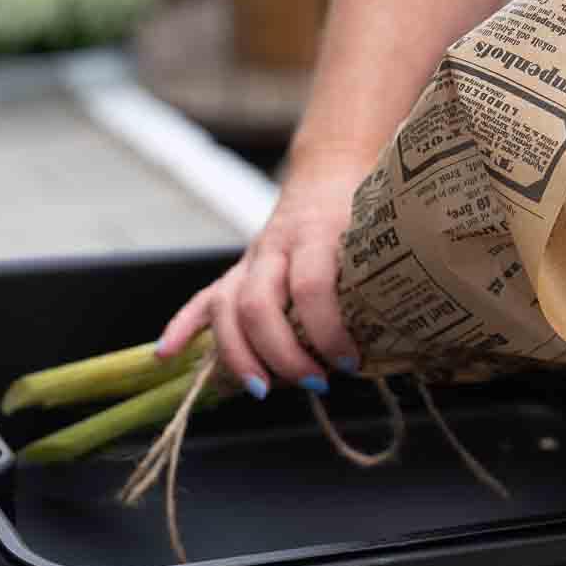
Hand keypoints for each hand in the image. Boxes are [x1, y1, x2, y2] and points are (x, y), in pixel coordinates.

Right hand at [156, 163, 366, 398]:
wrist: (330, 175)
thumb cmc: (361, 216)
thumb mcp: (376, 240)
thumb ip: (379, 282)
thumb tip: (400, 343)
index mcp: (316, 235)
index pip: (312, 287)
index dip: (327, 330)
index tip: (349, 362)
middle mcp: (275, 247)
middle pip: (259, 305)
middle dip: (282, 354)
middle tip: (316, 383)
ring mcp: (249, 261)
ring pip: (226, 309)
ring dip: (240, 356)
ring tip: (263, 390)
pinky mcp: (234, 272)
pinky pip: (200, 301)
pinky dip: (180, 329)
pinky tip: (165, 356)